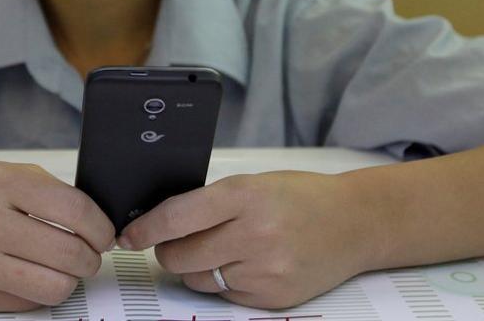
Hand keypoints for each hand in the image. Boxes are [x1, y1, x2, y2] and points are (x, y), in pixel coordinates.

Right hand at [0, 162, 114, 311]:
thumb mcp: (2, 172)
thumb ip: (48, 191)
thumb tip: (97, 221)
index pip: (74, 210)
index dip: (100, 227)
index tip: (104, 234)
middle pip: (69, 253)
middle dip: (90, 258)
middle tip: (88, 254)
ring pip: (54, 286)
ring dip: (70, 280)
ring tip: (63, 268)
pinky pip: (28, 303)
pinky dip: (40, 292)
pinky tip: (32, 275)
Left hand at [117, 171, 378, 308]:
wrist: (355, 223)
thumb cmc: (301, 197)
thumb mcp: (254, 183)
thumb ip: (210, 201)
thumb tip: (160, 221)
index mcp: (245, 196)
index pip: (178, 217)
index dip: (146, 229)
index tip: (128, 235)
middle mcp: (255, 234)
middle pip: (181, 255)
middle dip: (168, 250)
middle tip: (176, 242)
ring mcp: (265, 270)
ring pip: (199, 278)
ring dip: (196, 267)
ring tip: (221, 249)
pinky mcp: (274, 298)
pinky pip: (226, 295)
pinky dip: (225, 282)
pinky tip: (245, 264)